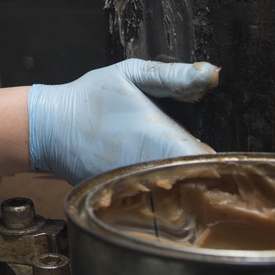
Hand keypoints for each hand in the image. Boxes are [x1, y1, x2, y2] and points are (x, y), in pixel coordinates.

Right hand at [27, 58, 218, 184]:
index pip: (211, 163)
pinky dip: (160, 193)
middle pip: (197, 183)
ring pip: (176, 195)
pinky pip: (153, 200)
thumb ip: (172, 75)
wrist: (47, 128)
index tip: (227, 154)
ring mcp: (137, 189)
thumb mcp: (129, 74)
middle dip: (206, 174)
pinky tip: (159, 179)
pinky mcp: (124, 199)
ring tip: (185, 171)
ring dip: (184, 185)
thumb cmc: (90, 97)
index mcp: (162, 139)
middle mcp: (152, 170)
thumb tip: (212, 74)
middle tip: (209, 162)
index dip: (223, 162)